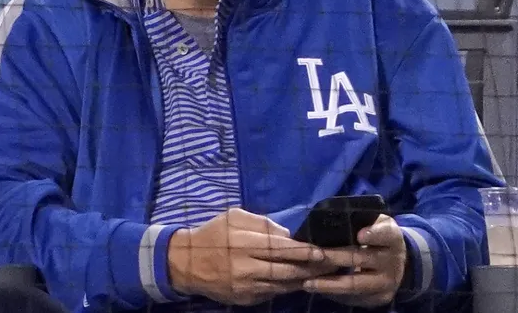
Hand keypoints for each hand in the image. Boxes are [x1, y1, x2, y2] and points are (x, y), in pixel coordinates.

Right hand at [167, 208, 335, 305]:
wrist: (185, 263)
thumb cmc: (213, 235)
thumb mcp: (235, 217)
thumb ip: (263, 224)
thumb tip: (288, 235)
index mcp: (244, 243)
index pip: (281, 249)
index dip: (304, 251)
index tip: (322, 251)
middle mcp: (246, 267)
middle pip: (287, 270)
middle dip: (312, 268)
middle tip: (332, 264)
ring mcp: (246, 287)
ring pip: (283, 285)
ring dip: (304, 279)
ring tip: (323, 273)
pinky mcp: (245, 299)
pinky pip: (272, 293)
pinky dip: (287, 287)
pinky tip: (300, 281)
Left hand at [303, 215, 407, 306]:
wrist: (398, 264)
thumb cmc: (379, 238)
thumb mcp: (378, 223)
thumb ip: (363, 219)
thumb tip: (333, 217)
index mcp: (393, 238)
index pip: (385, 234)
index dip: (373, 234)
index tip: (359, 235)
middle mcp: (393, 261)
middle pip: (361, 259)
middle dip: (335, 258)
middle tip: (314, 256)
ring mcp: (387, 282)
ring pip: (355, 284)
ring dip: (329, 284)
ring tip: (308, 283)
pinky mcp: (379, 298)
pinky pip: (354, 298)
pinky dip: (334, 294)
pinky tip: (318, 289)